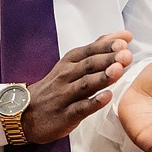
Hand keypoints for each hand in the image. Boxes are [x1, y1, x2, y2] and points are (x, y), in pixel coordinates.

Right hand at [20, 34, 134, 143]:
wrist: (25, 114)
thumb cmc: (55, 87)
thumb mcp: (71, 64)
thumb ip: (96, 50)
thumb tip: (122, 36)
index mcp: (69, 62)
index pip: (89, 51)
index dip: (106, 46)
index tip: (124, 41)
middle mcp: (66, 76)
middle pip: (88, 65)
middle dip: (108, 59)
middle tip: (126, 54)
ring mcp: (64, 96)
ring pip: (85, 84)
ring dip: (102, 77)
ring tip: (119, 71)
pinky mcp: (64, 115)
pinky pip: (80, 108)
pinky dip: (93, 102)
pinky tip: (107, 97)